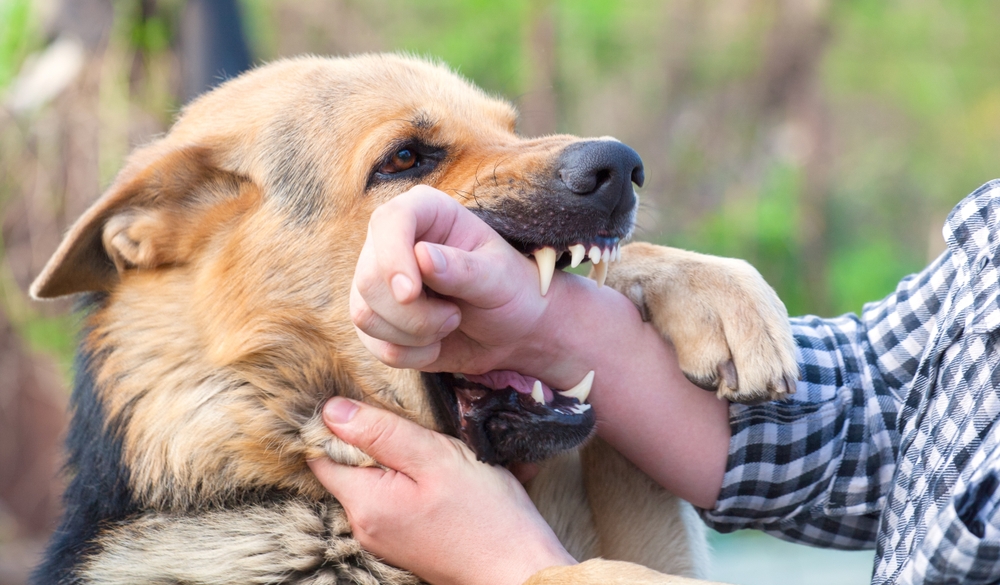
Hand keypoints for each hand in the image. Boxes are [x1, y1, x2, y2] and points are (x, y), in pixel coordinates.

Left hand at [309, 397, 575, 584]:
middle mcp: (365, 525)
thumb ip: (382, 433)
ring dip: (396, 458)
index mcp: (365, 503)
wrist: (521, 569)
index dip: (337, 422)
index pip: (321, 454)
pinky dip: (409, 479)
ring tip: (432, 447)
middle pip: (348, 466)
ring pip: (373, 479)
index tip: (366, 401)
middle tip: (413, 423)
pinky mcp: (405, 540)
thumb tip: (331, 410)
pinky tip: (438, 473)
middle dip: (372, 438)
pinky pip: (393, 497)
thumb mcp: (436, 458)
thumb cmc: (487, 516)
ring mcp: (384, 537)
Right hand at [350, 185, 557, 375]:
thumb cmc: (509, 291)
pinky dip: (411, 355)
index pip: (388, 222)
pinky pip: (375, 346)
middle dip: (414, 314)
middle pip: (369, 279)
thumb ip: (464, 269)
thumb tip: (422, 256)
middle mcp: (392, 242)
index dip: (392, 257)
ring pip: (365, 315)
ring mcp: (379, 281)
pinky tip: (436, 343)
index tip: (411, 294)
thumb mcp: (499, 278)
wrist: (510, 332)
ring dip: (415, 335)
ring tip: (450, 323)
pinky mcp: (375, 318)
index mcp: (425, 213)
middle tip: (455, 316)